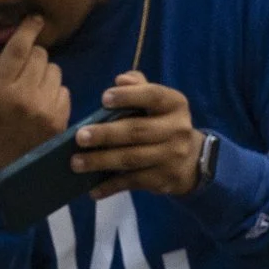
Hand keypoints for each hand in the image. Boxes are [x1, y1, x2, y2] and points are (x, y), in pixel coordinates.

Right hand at [0, 15, 70, 171]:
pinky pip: (63, 89)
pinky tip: (40, 105)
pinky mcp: (59, 119)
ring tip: (30, 90)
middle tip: (21, 68)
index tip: (34, 19)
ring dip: (44, 73)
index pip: (19, 47)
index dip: (29, 28)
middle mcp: (21, 97)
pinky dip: (53, 92)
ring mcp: (43, 109)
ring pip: (54, 69)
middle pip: (39, 54)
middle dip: (32, 55)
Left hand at [74, 72, 204, 197]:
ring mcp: (171, 156)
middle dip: (106, 134)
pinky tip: (92, 190)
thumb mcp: (158, 103)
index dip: (129, 96)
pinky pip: (132, 182)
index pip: (153, 96)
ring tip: (76, 162)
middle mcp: (177, 129)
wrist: (193, 160)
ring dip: (101, 161)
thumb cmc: (163, 124)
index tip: (104, 99)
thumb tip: (121, 79)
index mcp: (174, 104)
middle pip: (137, 131)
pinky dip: (110, 186)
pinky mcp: (163, 179)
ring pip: (132, 159)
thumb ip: (139, 87)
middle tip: (80, 137)